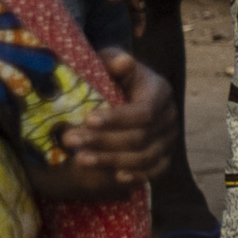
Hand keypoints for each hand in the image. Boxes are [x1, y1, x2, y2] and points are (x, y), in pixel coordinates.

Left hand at [28, 53, 173, 200]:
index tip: (88, 119)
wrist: (127, 94)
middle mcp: (169, 117)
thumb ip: (113, 61)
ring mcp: (168, 139)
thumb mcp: (111, 63)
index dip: (117, 118)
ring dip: (110, 161)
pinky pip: (155, 171)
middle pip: (140, 137)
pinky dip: (136, 175)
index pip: (144, 111)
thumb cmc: (113, 77)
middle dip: (103, 141)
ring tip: (78, 159)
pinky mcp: (164, 157)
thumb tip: (121, 63)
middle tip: (68, 140)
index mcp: (160, 92)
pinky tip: (114, 176)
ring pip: (145, 157)